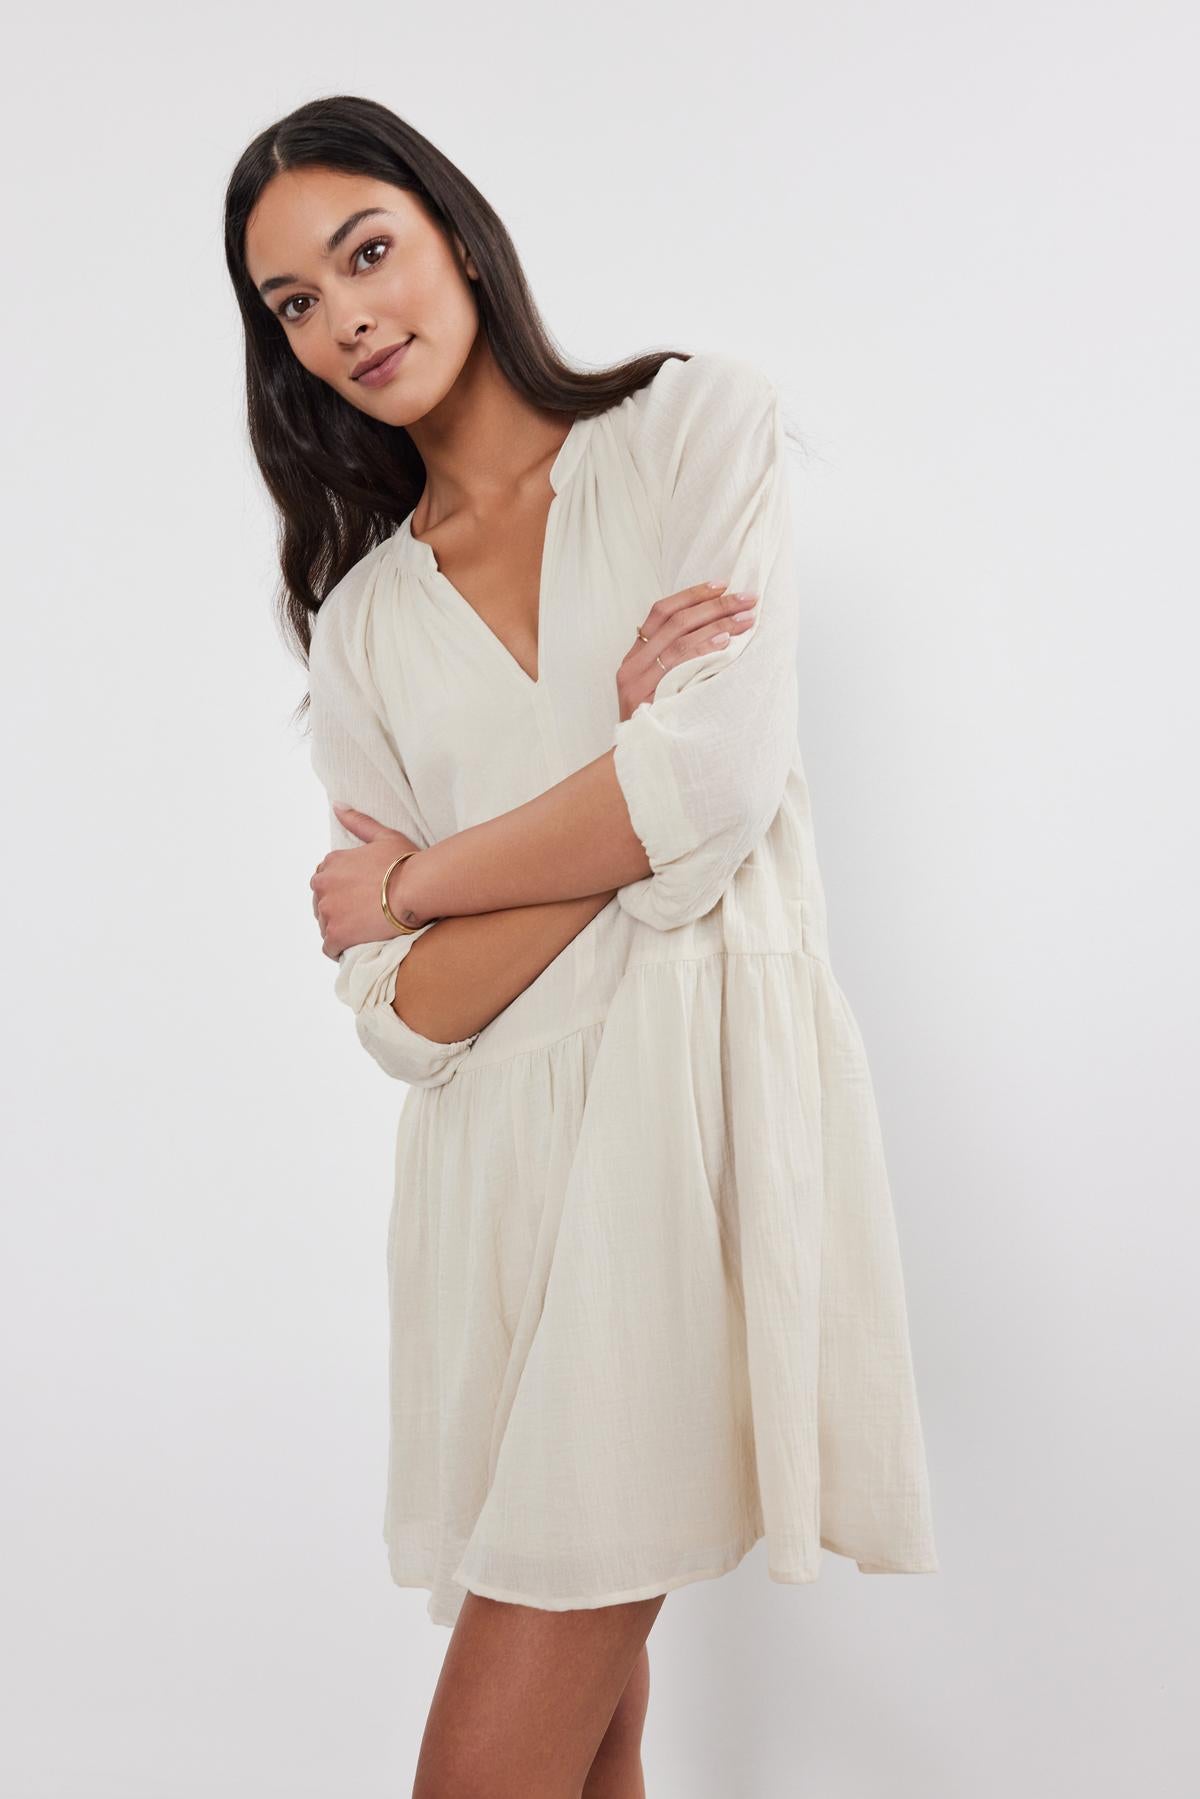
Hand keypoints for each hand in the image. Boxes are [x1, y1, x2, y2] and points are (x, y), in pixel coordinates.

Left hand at [309, 806, 427, 960]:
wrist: (416, 889)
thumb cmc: (405, 862)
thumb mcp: (383, 836)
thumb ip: (358, 822)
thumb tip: (337, 805)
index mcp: (332, 863)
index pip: (325, 880)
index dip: (341, 890)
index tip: (358, 897)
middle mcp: (323, 885)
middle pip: (321, 903)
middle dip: (336, 909)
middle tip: (361, 916)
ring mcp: (328, 911)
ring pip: (325, 925)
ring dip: (339, 929)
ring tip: (362, 932)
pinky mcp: (336, 934)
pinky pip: (329, 948)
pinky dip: (339, 949)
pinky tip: (355, 947)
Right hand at [616, 582, 758, 721]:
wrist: (638, 767)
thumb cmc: (659, 730)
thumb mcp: (662, 693)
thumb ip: (677, 666)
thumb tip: (717, 633)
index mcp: (633, 659)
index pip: (660, 612)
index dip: (692, 595)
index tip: (723, 585)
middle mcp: (631, 666)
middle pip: (674, 620)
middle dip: (715, 605)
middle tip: (748, 599)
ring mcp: (637, 682)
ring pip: (679, 637)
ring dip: (717, 623)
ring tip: (746, 618)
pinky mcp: (646, 698)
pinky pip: (678, 664)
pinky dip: (704, 648)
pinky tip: (726, 642)